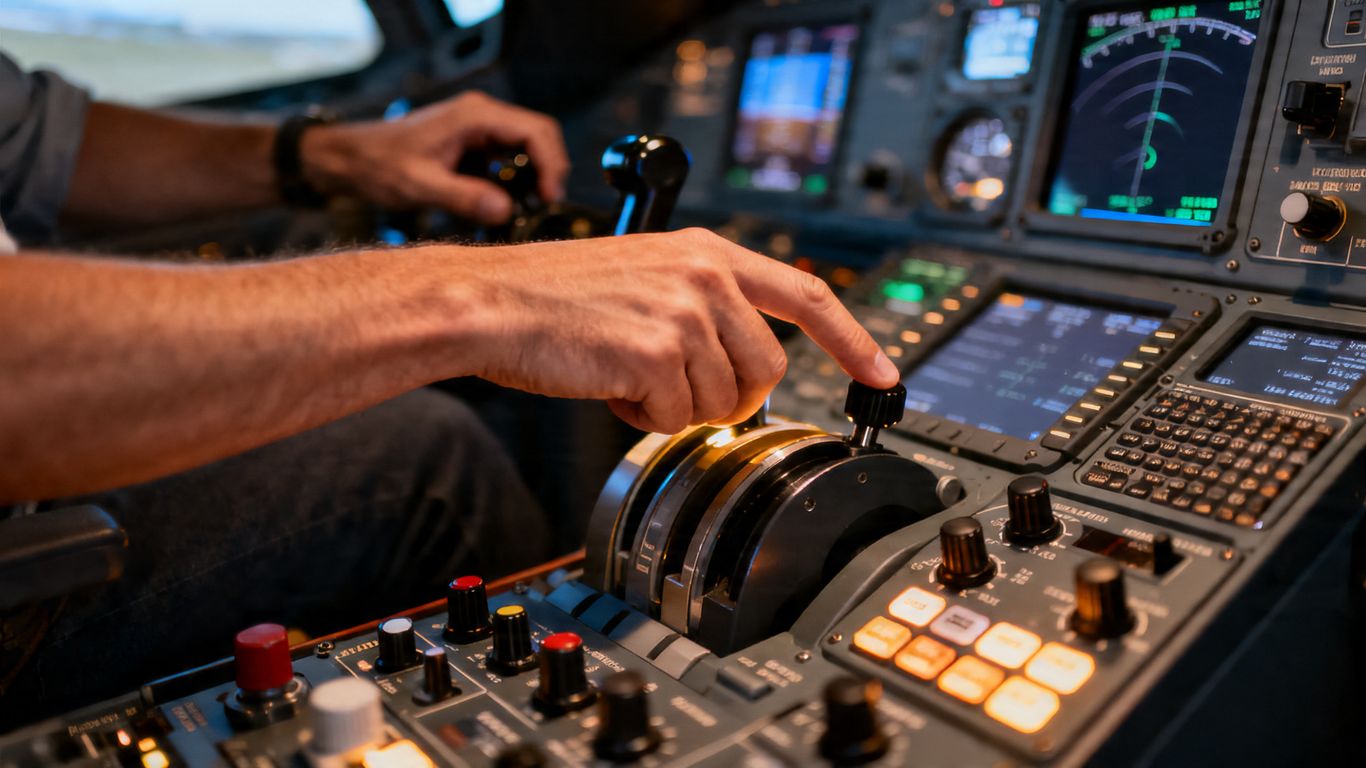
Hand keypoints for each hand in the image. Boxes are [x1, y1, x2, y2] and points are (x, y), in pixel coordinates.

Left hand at [301, 91, 568, 223]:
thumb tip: (507, 212)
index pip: (535, 132)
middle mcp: (481, 115)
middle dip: (548, 171)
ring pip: (526, 147)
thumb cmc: (378, 165)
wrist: (349, 159)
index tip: (549, 199)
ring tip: (525, 209)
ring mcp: (478, 128)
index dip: (551, 165)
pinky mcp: (473, 143)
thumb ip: (464, 197)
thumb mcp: (420, 186)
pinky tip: (502, 204)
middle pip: (538, 136)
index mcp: (474, 116)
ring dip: (532, 177)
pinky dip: (514, 180)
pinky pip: (508, 158)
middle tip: (543, 207)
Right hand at [443, 228, 899, 433]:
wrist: (492, 303)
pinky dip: (644, 418)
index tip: (885, 374)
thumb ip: (706, 306)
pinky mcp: (658, 352)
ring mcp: (685, 314)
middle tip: (679, 389)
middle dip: (732, 398)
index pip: (808, 295)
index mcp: (707, 253)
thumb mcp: (646, 275)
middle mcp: (705, 277)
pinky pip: (679, 419)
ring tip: (630, 376)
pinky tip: (611, 386)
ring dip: (680, 407)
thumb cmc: (555, 296)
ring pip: (725, 402)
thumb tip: (743, 368)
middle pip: (769, 370)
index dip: (855, 340)